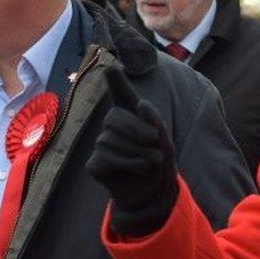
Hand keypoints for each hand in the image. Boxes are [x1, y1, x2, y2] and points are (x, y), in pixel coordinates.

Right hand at [87, 66, 177, 235]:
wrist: (154, 192)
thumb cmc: (158, 161)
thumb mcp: (164, 139)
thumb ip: (155, 120)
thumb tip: (141, 104)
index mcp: (130, 115)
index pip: (120, 94)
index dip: (115, 81)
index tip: (109, 67)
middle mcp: (112, 126)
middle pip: (115, 117)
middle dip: (138, 130)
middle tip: (154, 144)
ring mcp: (101, 144)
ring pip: (111, 138)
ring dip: (138, 150)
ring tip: (150, 160)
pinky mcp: (95, 164)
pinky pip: (106, 156)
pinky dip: (128, 162)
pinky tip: (138, 167)